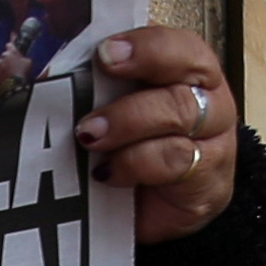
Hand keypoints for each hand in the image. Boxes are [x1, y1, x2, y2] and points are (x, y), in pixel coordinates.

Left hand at [0, 43, 30, 97]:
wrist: (13, 86)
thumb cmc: (21, 74)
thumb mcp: (28, 63)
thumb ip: (24, 57)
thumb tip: (23, 58)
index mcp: (11, 52)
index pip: (10, 44)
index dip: (11, 46)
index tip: (11, 47)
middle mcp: (2, 56)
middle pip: (4, 55)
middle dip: (7, 59)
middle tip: (12, 66)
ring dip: (2, 67)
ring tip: (8, 74)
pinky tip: (3, 78)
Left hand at [75, 27, 239, 242]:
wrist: (153, 221)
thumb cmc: (132, 155)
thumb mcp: (113, 112)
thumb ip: (96, 86)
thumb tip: (49, 71)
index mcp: (189, 74)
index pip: (180, 45)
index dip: (146, 45)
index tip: (106, 51)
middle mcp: (210, 102)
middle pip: (188, 74)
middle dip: (140, 74)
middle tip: (98, 87)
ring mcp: (215, 142)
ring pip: (181, 116)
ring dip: (129, 123)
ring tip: (90, 136)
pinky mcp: (209, 184)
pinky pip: (174, 163)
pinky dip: (135, 165)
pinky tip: (107, 173)